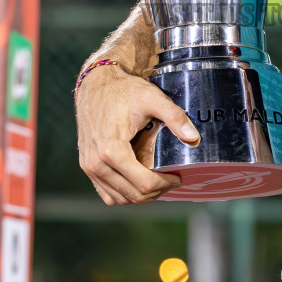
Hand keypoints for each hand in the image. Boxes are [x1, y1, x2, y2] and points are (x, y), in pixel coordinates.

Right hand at [76, 64, 200, 204]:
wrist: (96, 83)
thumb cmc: (124, 90)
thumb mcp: (153, 99)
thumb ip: (175, 117)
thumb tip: (194, 139)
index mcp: (112, 149)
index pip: (144, 183)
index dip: (166, 184)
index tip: (178, 178)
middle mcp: (97, 162)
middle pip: (133, 195)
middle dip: (156, 191)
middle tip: (171, 181)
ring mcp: (89, 166)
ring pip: (119, 198)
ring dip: (140, 195)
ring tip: (157, 182)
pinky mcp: (86, 165)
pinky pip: (106, 193)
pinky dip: (124, 193)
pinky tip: (138, 182)